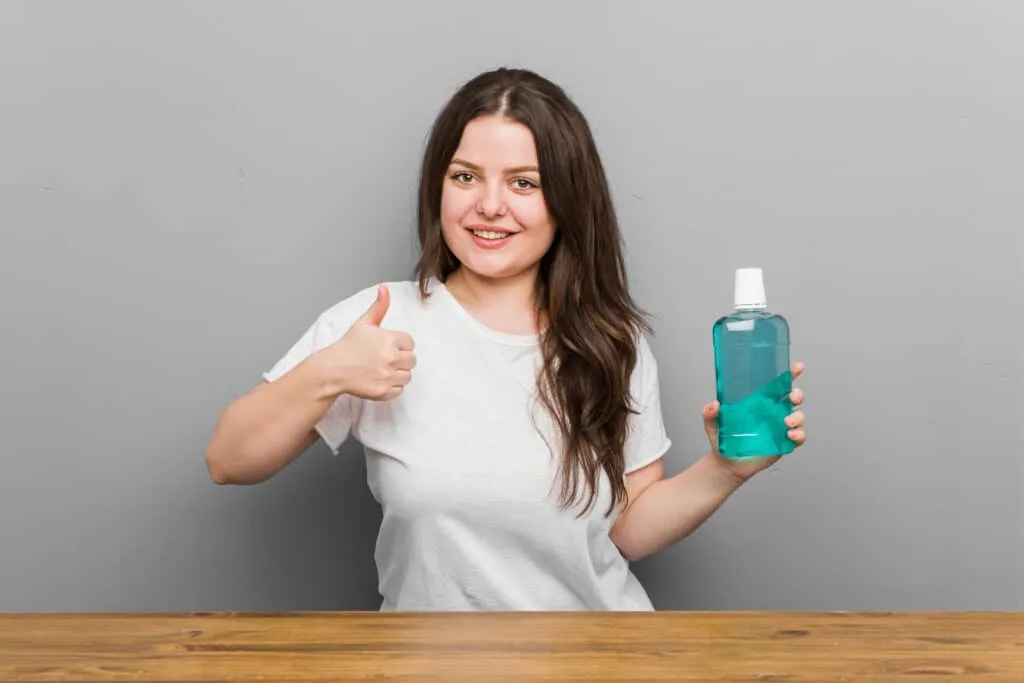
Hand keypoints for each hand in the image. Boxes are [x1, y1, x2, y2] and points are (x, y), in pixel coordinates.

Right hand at [322, 284, 415, 400]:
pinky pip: (400, 390)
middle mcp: (390, 358)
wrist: (332, 369)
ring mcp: (387, 376)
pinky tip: (380, 379)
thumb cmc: (348, 346)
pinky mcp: (383, 391)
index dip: (400, 344)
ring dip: (398, 373)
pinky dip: (392, 387)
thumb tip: (385, 288)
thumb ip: (378, 307)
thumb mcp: (363, 324)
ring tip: (382, 369)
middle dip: (401, 358)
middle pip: (412, 360)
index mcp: (388, 339)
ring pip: (407, 376)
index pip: (410, 342)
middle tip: (385, 358)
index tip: (388, 346)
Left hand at [702, 361, 805, 481]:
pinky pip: (798, 437)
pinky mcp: (783, 443)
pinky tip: (790, 435)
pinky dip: (799, 435)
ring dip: (798, 417)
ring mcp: (780, 427)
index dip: (790, 374)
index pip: (778, 384)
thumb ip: (710, 412)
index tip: (797, 367)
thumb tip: (714, 404)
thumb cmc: (722, 438)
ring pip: (799, 416)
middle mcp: (773, 412)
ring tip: (786, 422)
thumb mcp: (712, 423)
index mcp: (760, 401)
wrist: (726, 462)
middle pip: (793, 397)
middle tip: (792, 397)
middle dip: (797, 394)